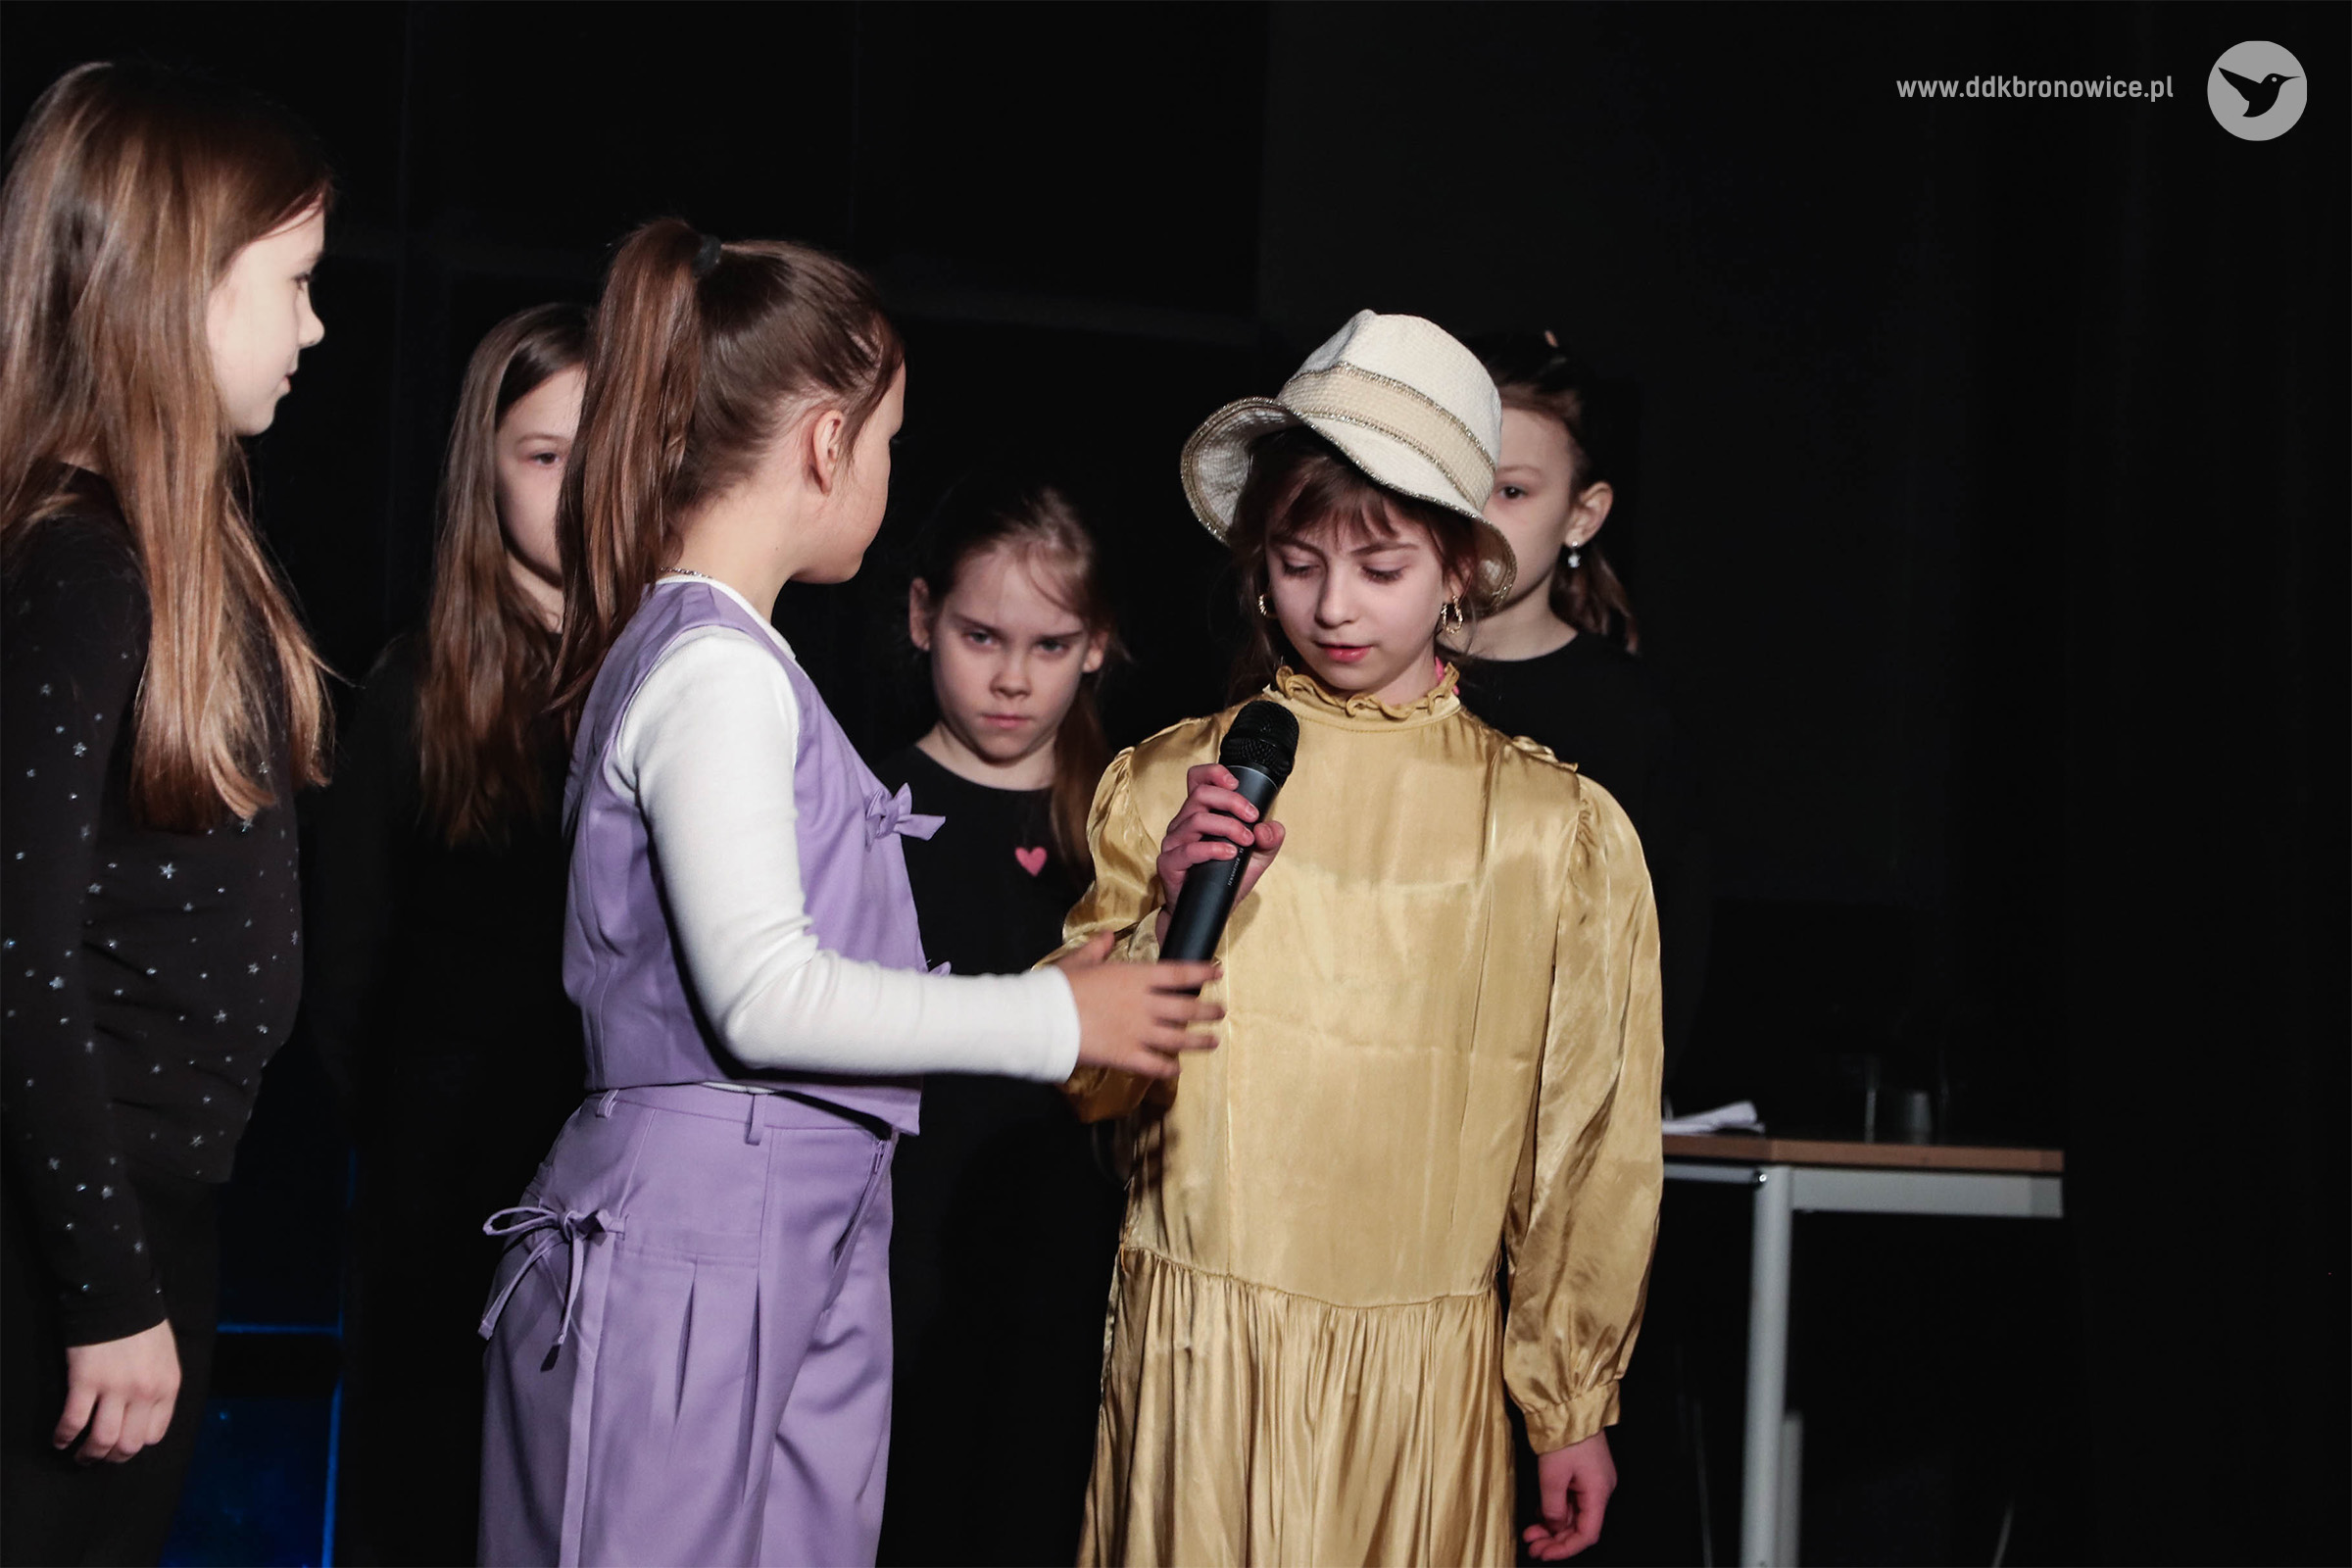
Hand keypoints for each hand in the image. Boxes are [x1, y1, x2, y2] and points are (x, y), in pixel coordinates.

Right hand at [57, 1319, 179, 1462]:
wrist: (119, 1297)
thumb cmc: (143, 1326)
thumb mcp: (165, 1358)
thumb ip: (158, 1386)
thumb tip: (144, 1415)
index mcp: (168, 1386)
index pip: (155, 1434)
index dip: (137, 1443)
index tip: (123, 1444)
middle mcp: (145, 1392)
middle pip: (129, 1444)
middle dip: (112, 1458)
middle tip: (99, 1458)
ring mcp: (115, 1388)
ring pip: (102, 1440)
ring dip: (88, 1455)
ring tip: (80, 1456)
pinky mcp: (86, 1382)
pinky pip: (74, 1421)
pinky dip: (64, 1436)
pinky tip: (60, 1440)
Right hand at [1054, 932, 1224, 1080]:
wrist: (1044, 1018)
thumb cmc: (1061, 986)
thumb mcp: (1080, 960)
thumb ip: (1098, 948)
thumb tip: (1107, 936)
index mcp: (1135, 977)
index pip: (1179, 974)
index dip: (1202, 973)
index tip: (1217, 972)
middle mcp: (1144, 1005)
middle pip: (1186, 1008)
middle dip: (1207, 1011)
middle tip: (1220, 1012)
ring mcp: (1139, 1032)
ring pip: (1178, 1039)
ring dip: (1199, 1041)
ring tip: (1213, 1041)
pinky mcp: (1127, 1057)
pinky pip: (1155, 1065)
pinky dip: (1168, 1068)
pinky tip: (1175, 1069)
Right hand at [1152, 763, 1286, 944]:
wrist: (1208, 912)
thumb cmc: (1226, 880)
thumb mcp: (1257, 858)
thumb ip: (1270, 840)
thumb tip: (1268, 828)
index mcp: (1199, 814)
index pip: (1197, 780)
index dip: (1214, 774)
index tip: (1236, 785)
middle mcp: (1183, 824)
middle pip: (1201, 794)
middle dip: (1231, 801)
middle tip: (1252, 817)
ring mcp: (1174, 843)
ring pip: (1197, 819)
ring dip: (1227, 826)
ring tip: (1246, 839)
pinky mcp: (1169, 863)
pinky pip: (1188, 849)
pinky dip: (1212, 849)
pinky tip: (1229, 853)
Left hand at [1524, 1429, 1614, 1559]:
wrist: (1568, 1404)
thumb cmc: (1564, 1436)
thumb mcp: (1552, 1475)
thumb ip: (1552, 1507)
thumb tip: (1554, 1526)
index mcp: (1599, 1492)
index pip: (1587, 1534)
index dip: (1566, 1548)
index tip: (1545, 1554)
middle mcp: (1601, 1489)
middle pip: (1580, 1526)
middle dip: (1555, 1540)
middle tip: (1532, 1547)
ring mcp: (1593, 1481)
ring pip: (1574, 1514)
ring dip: (1552, 1526)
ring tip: (1530, 1535)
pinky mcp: (1583, 1473)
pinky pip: (1571, 1500)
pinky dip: (1554, 1510)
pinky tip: (1538, 1515)